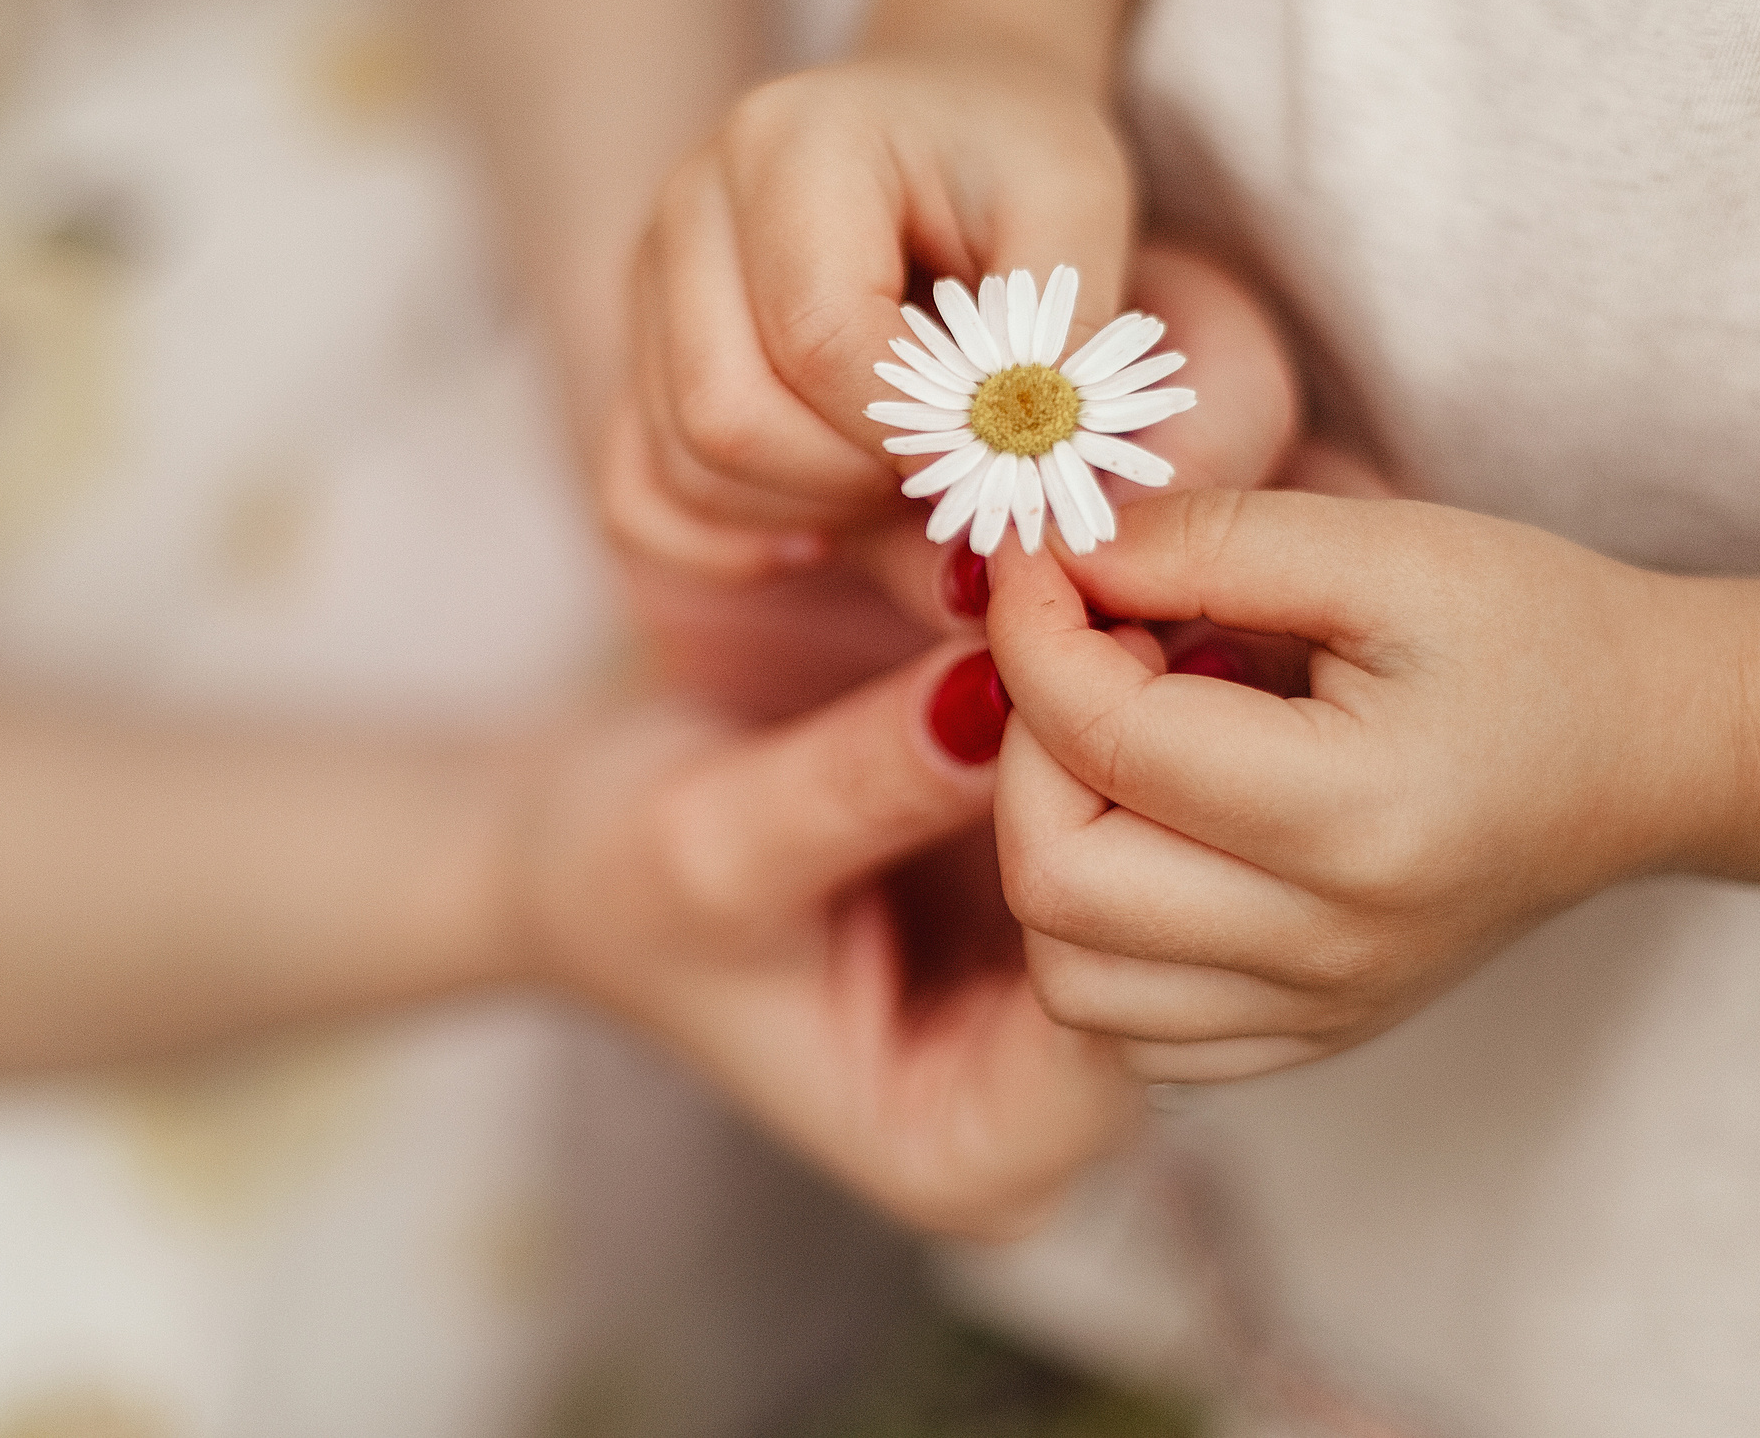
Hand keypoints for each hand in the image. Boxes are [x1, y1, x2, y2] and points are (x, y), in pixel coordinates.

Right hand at [516, 639, 1140, 1234]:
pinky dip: (1125, 736)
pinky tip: (1098, 631)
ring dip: (1149, 741)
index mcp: (968, 1156)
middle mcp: (1051, 1118)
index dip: (1105, 823)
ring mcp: (1073, 1024)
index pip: (1115, 1001)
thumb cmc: (618, 881)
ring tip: (1108, 602)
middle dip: (1147, 773)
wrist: (577, 854)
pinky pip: (1148, 834)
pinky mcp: (1077, 930)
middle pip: (1176, 948)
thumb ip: (863, 783)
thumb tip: (1001, 685)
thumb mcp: (714, 838)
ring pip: (1183, 880)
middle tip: (1114, 604)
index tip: (1078, 657)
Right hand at [601, 49, 1142, 588]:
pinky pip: (637, 490)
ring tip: (898, 475)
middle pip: (726, 411)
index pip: (820, 338)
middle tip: (945, 466)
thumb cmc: (1012, 156)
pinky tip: (815, 535)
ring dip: (803, 512)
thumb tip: (1018, 477)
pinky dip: (720, 542)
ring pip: (684, 463)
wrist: (949, 114)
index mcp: (790, 144)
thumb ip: (1057, 334)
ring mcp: (649, 280)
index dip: (913, 429)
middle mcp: (690, 204)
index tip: (997, 443)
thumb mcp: (1078, 206)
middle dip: (851, 482)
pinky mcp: (642, 350)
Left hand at [983, 491, 1747, 1082]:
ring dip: (1050, 846)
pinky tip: (1151, 835)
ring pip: (1069, 976)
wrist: (1660, 753)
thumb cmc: (1536, 635)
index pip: (1108, 741)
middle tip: (1088, 658)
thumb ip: (1207, 542)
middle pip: (1056, 879)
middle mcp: (1331, 944)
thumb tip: (1054, 556)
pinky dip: (1096, 936)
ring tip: (1125, 749)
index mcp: (1356, 815)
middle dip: (1024, 748)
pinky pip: (1129, 1027)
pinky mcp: (1312, 1035)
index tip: (1037, 565)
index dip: (1033, 635)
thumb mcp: (1386, 547)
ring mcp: (1320, 1009)